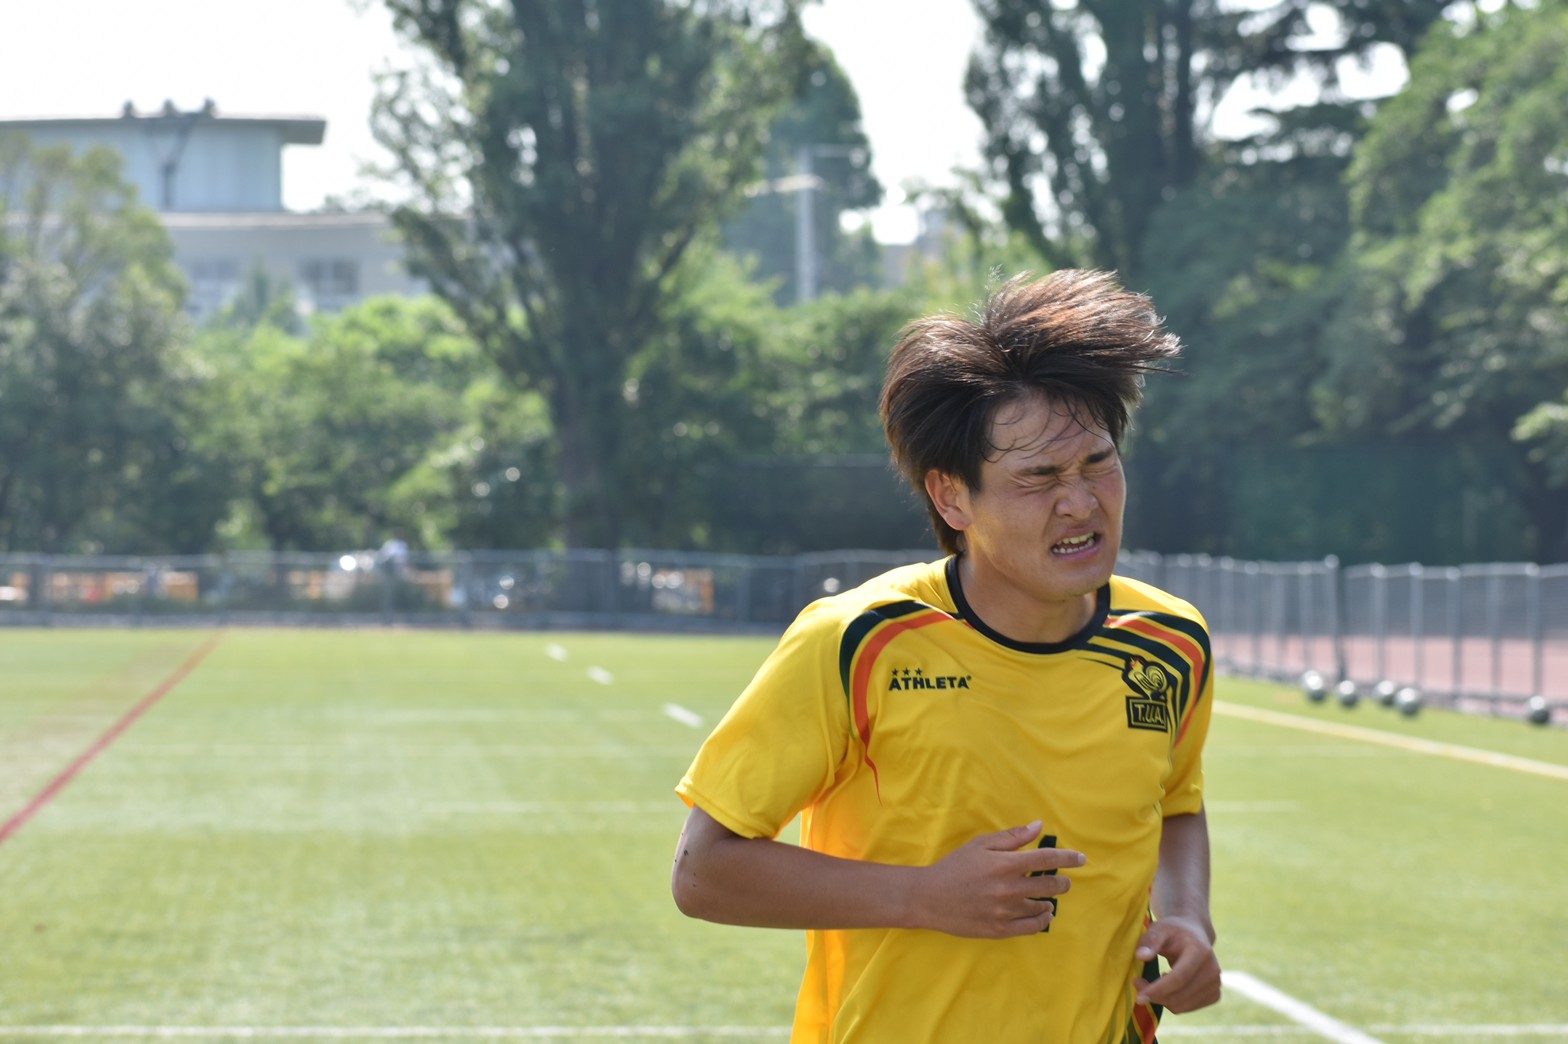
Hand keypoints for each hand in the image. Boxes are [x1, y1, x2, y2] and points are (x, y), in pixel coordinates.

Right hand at [912, 822, 1085, 938]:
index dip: (1068, 859)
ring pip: (1042, 907)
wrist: (929, 898)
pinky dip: (1042, 920)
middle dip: (1062, 883)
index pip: (1046, 859)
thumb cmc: (955, 867)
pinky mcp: (1000, 930)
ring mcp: (1005, 912)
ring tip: (1048, 898)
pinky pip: (1032, 927)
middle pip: (1050, 885)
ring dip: (1050, 901)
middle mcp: (1009, 889)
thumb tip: (1038, 827)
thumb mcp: (980, 845)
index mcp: (1005, 864)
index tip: (1082, 859)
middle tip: (1063, 882)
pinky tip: (1043, 914)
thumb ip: (1012, 837)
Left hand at [1133, 915, 1220, 1012]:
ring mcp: (1216, 984)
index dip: (1158, 990)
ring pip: (1181, 1006)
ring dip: (1161, 999)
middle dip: (1154, 995)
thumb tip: (1141, 956)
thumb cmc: (1173, 931)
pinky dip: (1172, 1002)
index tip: (1139, 996)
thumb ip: (1150, 941)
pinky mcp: (1214, 994)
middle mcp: (1212, 970)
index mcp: (1200, 952)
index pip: (1179, 978)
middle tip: (1137, 982)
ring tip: (1151, 982)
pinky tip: (1169, 985)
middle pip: (1179, 996)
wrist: (1194, 933)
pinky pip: (1187, 1008)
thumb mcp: (1159, 928)